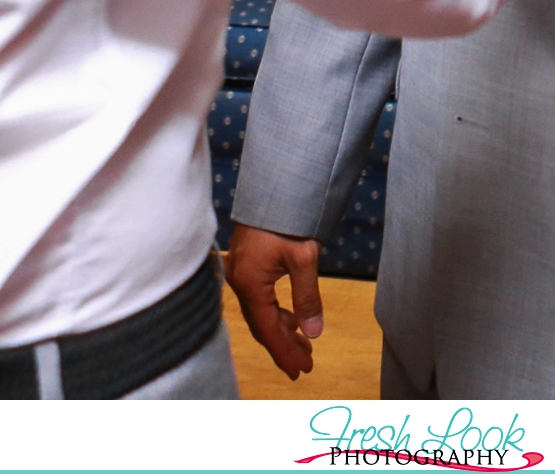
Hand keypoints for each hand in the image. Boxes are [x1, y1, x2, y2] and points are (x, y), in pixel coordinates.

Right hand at [225, 224, 322, 380]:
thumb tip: (314, 332)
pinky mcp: (246, 262)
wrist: (274, 183)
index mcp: (250, 284)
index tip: (300, 371)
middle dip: (284, 345)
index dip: (284, 352)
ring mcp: (241, 271)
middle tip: (305, 364)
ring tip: (304, 344)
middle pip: (262, 324)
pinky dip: (276, 311)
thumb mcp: (303, 257)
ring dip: (282, 329)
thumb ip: (307, 297)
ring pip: (261, 311)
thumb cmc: (287, 218)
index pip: (267, 330)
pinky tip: (292, 316)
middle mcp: (240, 281)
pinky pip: (260, 297)